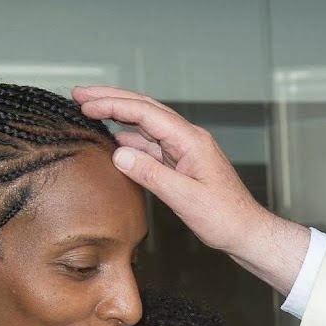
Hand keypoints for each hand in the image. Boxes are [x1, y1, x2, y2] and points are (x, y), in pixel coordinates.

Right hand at [73, 86, 307, 290]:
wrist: (246, 232)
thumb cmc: (224, 218)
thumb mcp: (185, 199)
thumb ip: (151, 174)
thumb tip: (119, 153)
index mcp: (191, 141)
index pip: (146, 112)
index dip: (113, 105)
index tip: (85, 103)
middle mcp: (188, 139)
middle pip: (144, 109)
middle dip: (111, 99)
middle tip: (79, 93)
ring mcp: (185, 149)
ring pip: (146, 124)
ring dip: (118, 116)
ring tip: (88, 110)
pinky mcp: (182, 163)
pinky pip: (152, 144)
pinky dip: (130, 138)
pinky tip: (113, 139)